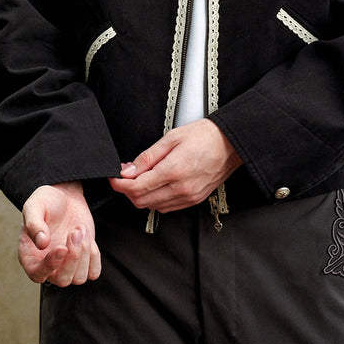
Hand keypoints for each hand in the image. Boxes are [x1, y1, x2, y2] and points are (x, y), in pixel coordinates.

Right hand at [18, 182, 99, 286]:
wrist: (65, 196)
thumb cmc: (46, 202)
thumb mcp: (35, 206)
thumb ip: (34, 223)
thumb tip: (41, 243)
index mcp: (30, 256)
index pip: (37, 274)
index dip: (50, 266)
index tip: (61, 248)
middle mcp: (48, 265)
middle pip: (62, 280)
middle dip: (73, 257)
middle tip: (75, 231)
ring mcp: (66, 265)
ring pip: (79, 278)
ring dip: (84, 253)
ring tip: (80, 228)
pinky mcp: (83, 261)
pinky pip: (93, 272)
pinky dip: (94, 256)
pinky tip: (87, 237)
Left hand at [109, 119, 241, 212]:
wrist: (231, 144)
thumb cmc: (204, 136)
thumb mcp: (172, 138)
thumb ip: (148, 156)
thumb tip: (128, 170)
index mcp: (173, 171)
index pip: (136, 187)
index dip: (119, 185)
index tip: (113, 177)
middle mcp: (180, 189)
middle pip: (141, 201)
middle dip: (127, 191)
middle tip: (124, 176)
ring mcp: (188, 197)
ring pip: (153, 207)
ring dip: (141, 196)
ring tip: (141, 178)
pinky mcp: (194, 200)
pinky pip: (167, 207)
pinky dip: (156, 200)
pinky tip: (156, 185)